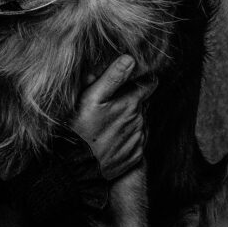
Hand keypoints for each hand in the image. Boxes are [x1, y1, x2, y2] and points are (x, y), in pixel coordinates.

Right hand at [68, 54, 155, 180]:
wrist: (78, 167)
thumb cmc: (81, 129)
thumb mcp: (91, 98)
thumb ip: (112, 77)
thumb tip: (130, 59)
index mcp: (131, 104)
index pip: (149, 84)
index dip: (142, 78)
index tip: (131, 78)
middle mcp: (139, 121)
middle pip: (142, 102)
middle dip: (130, 98)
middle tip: (109, 102)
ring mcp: (138, 139)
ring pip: (139, 120)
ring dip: (128, 117)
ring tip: (107, 121)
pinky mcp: (135, 155)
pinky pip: (137, 139)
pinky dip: (127, 135)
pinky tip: (110, 136)